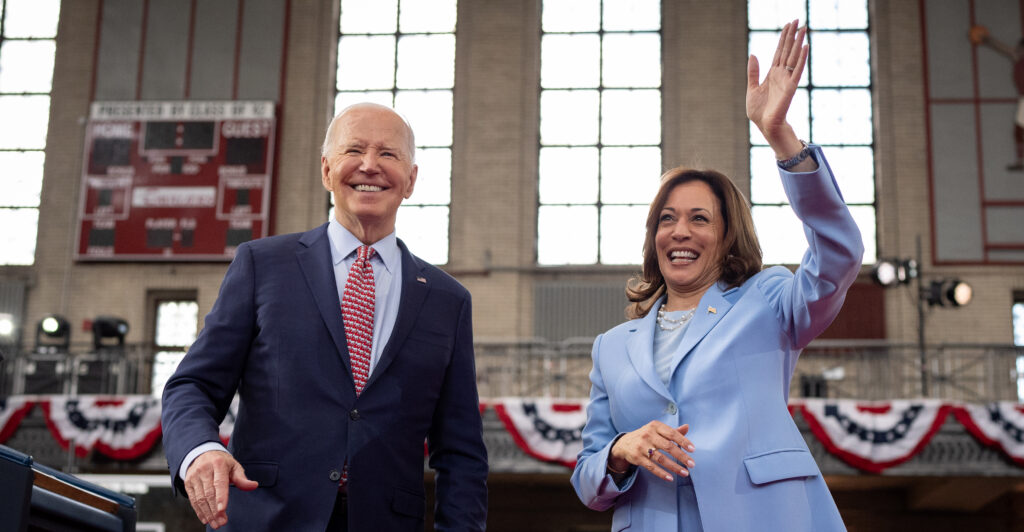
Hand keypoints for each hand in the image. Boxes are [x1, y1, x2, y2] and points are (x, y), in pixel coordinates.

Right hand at [184, 450, 257, 528]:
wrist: (203, 453)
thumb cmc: (222, 462)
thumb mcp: (234, 466)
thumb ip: (242, 478)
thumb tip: (253, 485)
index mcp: (218, 463)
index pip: (219, 482)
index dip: (221, 497)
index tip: (222, 509)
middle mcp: (204, 469)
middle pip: (209, 493)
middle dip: (215, 510)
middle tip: (222, 522)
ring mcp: (194, 476)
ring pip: (200, 498)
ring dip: (208, 513)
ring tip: (216, 523)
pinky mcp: (188, 483)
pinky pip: (193, 499)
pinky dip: (199, 511)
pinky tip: (206, 519)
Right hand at [608, 422, 694, 480]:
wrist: (624, 443)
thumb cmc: (646, 436)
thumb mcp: (657, 430)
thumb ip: (672, 431)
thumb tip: (687, 427)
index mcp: (655, 426)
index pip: (672, 433)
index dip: (683, 441)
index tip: (693, 449)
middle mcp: (648, 435)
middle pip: (668, 446)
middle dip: (681, 456)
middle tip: (692, 464)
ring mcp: (642, 446)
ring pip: (661, 458)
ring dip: (674, 467)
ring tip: (685, 473)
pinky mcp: (637, 457)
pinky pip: (651, 467)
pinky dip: (662, 473)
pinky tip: (670, 478)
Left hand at [746, 20, 807, 158]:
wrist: (764, 125)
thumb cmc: (759, 111)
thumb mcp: (752, 88)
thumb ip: (753, 72)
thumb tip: (753, 54)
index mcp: (772, 74)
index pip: (779, 52)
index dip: (783, 38)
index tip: (788, 24)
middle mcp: (781, 74)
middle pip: (788, 50)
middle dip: (792, 35)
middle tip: (798, 20)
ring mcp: (787, 79)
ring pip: (794, 57)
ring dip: (799, 42)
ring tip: (804, 28)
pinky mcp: (791, 87)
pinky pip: (798, 70)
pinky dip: (802, 58)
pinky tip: (805, 46)